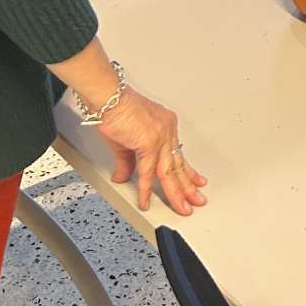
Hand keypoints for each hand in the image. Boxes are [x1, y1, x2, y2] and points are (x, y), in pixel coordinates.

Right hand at [96, 84, 208, 215]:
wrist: (108, 97)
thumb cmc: (114, 109)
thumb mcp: (123, 141)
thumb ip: (127, 161)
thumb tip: (124, 176)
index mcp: (165, 127)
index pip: (178, 154)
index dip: (187, 171)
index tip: (195, 182)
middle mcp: (167, 131)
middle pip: (178, 165)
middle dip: (188, 186)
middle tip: (197, 200)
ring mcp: (160, 137)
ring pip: (169, 172)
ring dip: (176, 193)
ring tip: (182, 207)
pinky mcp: (149, 143)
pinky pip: (148, 173)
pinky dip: (147, 190)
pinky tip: (146, 201)